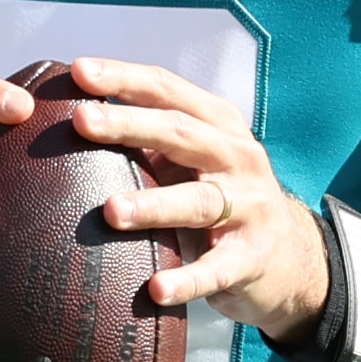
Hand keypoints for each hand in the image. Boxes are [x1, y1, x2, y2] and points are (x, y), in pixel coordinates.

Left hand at [68, 56, 329, 342]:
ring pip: (198, 201)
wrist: (289, 257)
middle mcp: (238, 157)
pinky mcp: (251, 258)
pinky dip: (187, 280)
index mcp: (218, 124)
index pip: (168, 90)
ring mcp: (250, 207)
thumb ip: (148, 141)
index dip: (125, 78)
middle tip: (81, 121)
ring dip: (153, 205)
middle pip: (181, 133)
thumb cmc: (219, 197)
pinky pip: (216, 269)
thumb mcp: (193, 160)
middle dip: (129, 125)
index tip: (78, 72)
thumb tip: (71, 117)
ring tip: (110, 211)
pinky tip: (156, 290)